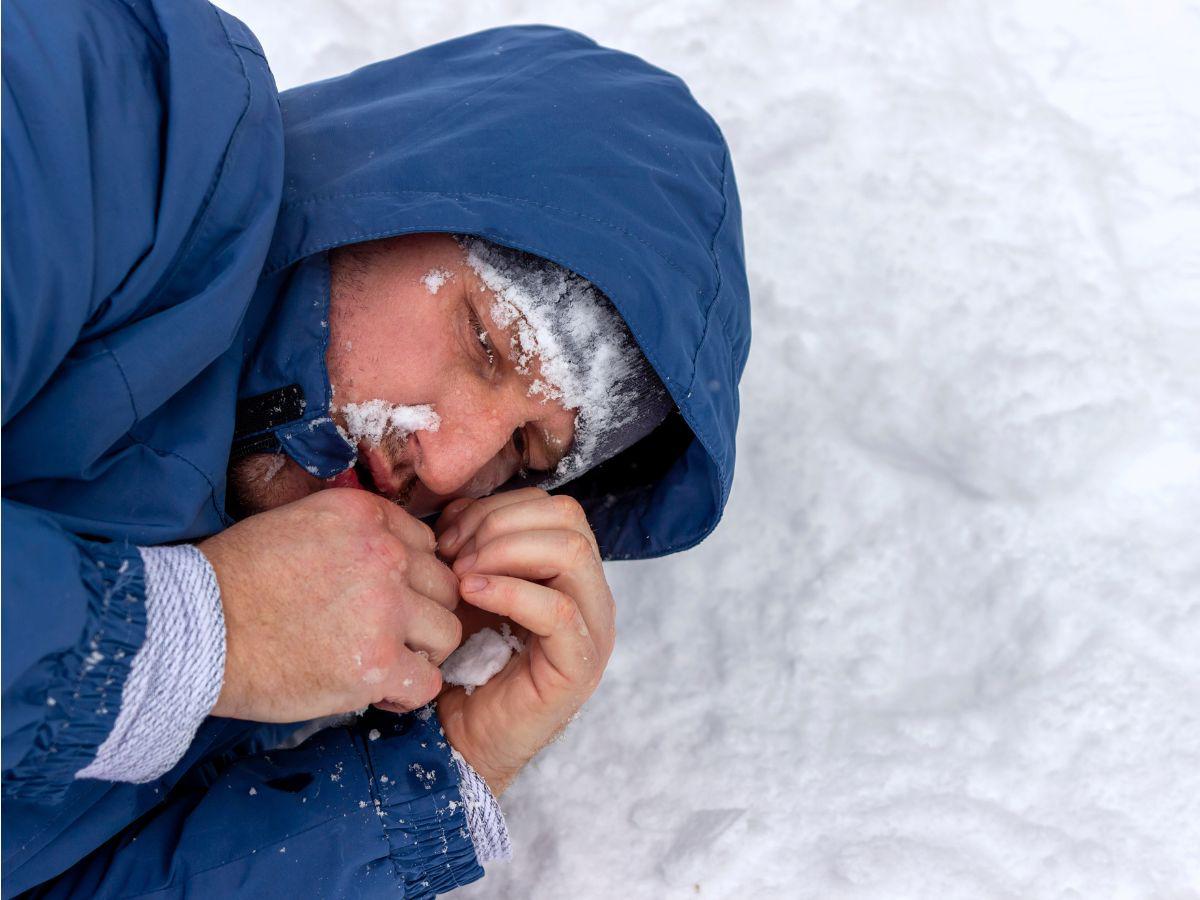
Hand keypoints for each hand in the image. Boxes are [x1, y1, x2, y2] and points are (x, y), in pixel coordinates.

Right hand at [199, 489, 461, 721]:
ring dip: (420, 652)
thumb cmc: (233, 581)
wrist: (192, 630)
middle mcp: (385, 554)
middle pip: (443, 587)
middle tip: (386, 636)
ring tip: (382, 663)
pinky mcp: (375, 662)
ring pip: (446, 632)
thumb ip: (352, 537)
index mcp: (364, 515)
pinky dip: (407, 693)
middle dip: (421, 615)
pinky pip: (427, 682)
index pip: (424, 546)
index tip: (383, 600)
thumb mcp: (297, 526)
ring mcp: (385, 608)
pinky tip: (378, 692)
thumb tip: (392, 561)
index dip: (409, 579)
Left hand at [434, 489, 615, 795]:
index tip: (450, 536)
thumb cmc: (465, 663)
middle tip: (455, 555)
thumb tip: (461, 507)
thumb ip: (474, 544)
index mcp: (571, 574)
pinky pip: (556, 609)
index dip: (499, 509)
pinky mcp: (578, 666)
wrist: (458, 739)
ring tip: (462, 576)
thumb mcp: (469, 587)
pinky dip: (509, 591)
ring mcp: (592, 630)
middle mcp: (592, 596)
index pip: (554, 507)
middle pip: (569, 519)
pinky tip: (470, 594)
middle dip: (502, 525)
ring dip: (505, 552)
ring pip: (571, 552)